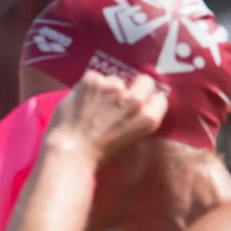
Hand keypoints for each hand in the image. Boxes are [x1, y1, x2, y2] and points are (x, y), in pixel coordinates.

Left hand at [46, 71, 167, 165]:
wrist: (71, 152)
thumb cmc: (96, 154)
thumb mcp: (129, 139)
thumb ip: (135, 119)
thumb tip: (133, 103)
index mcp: (149, 118)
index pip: (159, 98)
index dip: (147, 100)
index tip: (136, 104)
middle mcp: (136, 100)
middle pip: (144, 81)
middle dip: (134, 86)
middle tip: (117, 97)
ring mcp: (114, 88)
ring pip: (115, 79)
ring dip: (106, 88)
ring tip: (92, 105)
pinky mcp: (94, 81)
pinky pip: (93, 76)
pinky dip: (87, 86)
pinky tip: (80, 101)